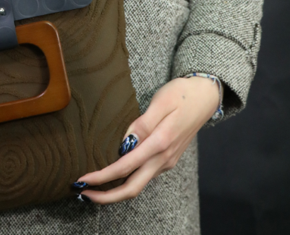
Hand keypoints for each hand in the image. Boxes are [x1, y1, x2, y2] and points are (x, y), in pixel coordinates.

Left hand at [74, 76, 218, 203]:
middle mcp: (164, 158)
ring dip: (116, 189)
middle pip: (132, 188)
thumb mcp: (161, 101)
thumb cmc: (182, 93)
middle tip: (83, 193)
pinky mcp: (167, 159)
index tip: (83, 179)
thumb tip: (124, 144)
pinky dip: (127, 179)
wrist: (206, 96)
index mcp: (160, 143)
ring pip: (138, 184)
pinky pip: (145, 175)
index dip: (102, 176)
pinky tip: (115, 172)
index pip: (125, 167)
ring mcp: (167, 161)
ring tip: (94, 185)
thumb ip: (142, 124)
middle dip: (107, 196)